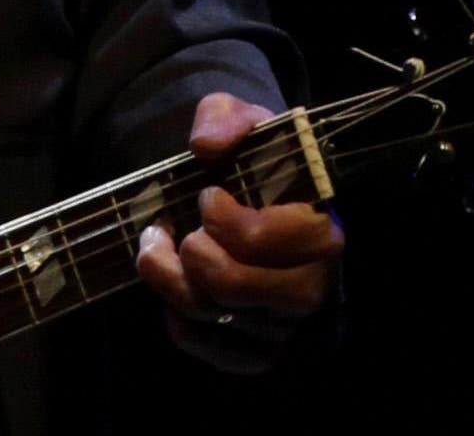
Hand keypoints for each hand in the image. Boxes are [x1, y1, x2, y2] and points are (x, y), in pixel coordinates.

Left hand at [133, 92, 343, 371]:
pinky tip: (172, 294)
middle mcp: (312, 281)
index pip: (267, 240)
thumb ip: (223, 119)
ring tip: (154, 250)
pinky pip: (222, 355)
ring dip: (172, 283)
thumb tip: (207, 146)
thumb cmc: (247, 158)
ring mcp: (286, 320)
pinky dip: (186, 329)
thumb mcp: (236, 119)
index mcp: (318, 225)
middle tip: (180, 232)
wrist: (239, 192)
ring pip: (221, 320)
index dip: (225, 221)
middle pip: (241, 289)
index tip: (208, 197)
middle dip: (195, 257)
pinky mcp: (262, 348)